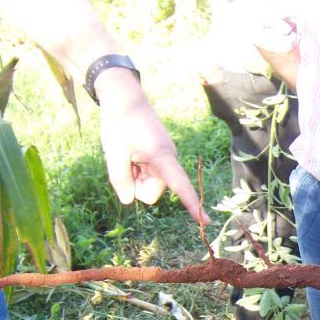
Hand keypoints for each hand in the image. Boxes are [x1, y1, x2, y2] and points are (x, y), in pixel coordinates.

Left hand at [95, 68, 208, 224]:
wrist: (125, 98)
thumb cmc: (120, 121)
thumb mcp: (113, 150)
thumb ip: (120, 178)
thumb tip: (129, 200)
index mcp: (162, 156)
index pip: (180, 185)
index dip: (192, 204)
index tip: (205, 222)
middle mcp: (168, 160)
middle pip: (153, 192)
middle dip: (136, 185)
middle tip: (123, 162)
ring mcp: (163, 160)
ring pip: (148, 185)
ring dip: (134, 177)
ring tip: (126, 155)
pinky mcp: (158, 159)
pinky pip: (147, 176)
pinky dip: (135, 171)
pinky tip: (130, 154)